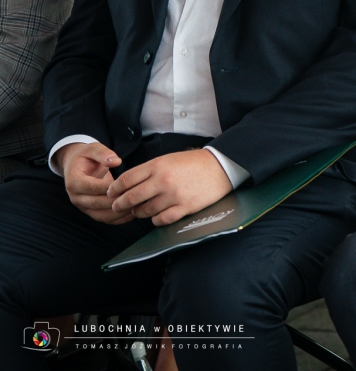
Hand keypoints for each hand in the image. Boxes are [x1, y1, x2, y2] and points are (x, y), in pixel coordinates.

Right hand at [60, 142, 131, 223]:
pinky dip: (118, 219)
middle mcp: (76, 197)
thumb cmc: (86, 157)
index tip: (127, 185)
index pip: (92, 188)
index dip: (110, 188)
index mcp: (74, 181)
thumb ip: (103, 153)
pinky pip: (104, 219)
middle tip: (137, 198)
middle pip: (97, 204)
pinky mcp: (91, 212)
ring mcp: (83, 207)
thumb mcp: (92, 149)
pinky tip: (133, 213)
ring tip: (137, 206)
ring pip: (101, 215)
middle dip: (117, 202)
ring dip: (119, 213)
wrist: (76, 167)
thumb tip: (116, 161)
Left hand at [107, 149, 232, 225]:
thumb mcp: (168, 159)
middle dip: (119, 204)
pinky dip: (155, 220)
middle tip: (117, 207)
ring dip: (139, 212)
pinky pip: (161, 220)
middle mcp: (163, 181)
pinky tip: (157, 216)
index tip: (111, 193)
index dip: (114, 189)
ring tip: (140, 210)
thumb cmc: (193, 163)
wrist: (220, 166)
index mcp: (157, 166)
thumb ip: (148, 171)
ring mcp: (174, 195)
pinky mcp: (185, 207)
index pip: (126, 180)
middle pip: (130, 198)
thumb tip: (128, 186)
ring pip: (144, 211)